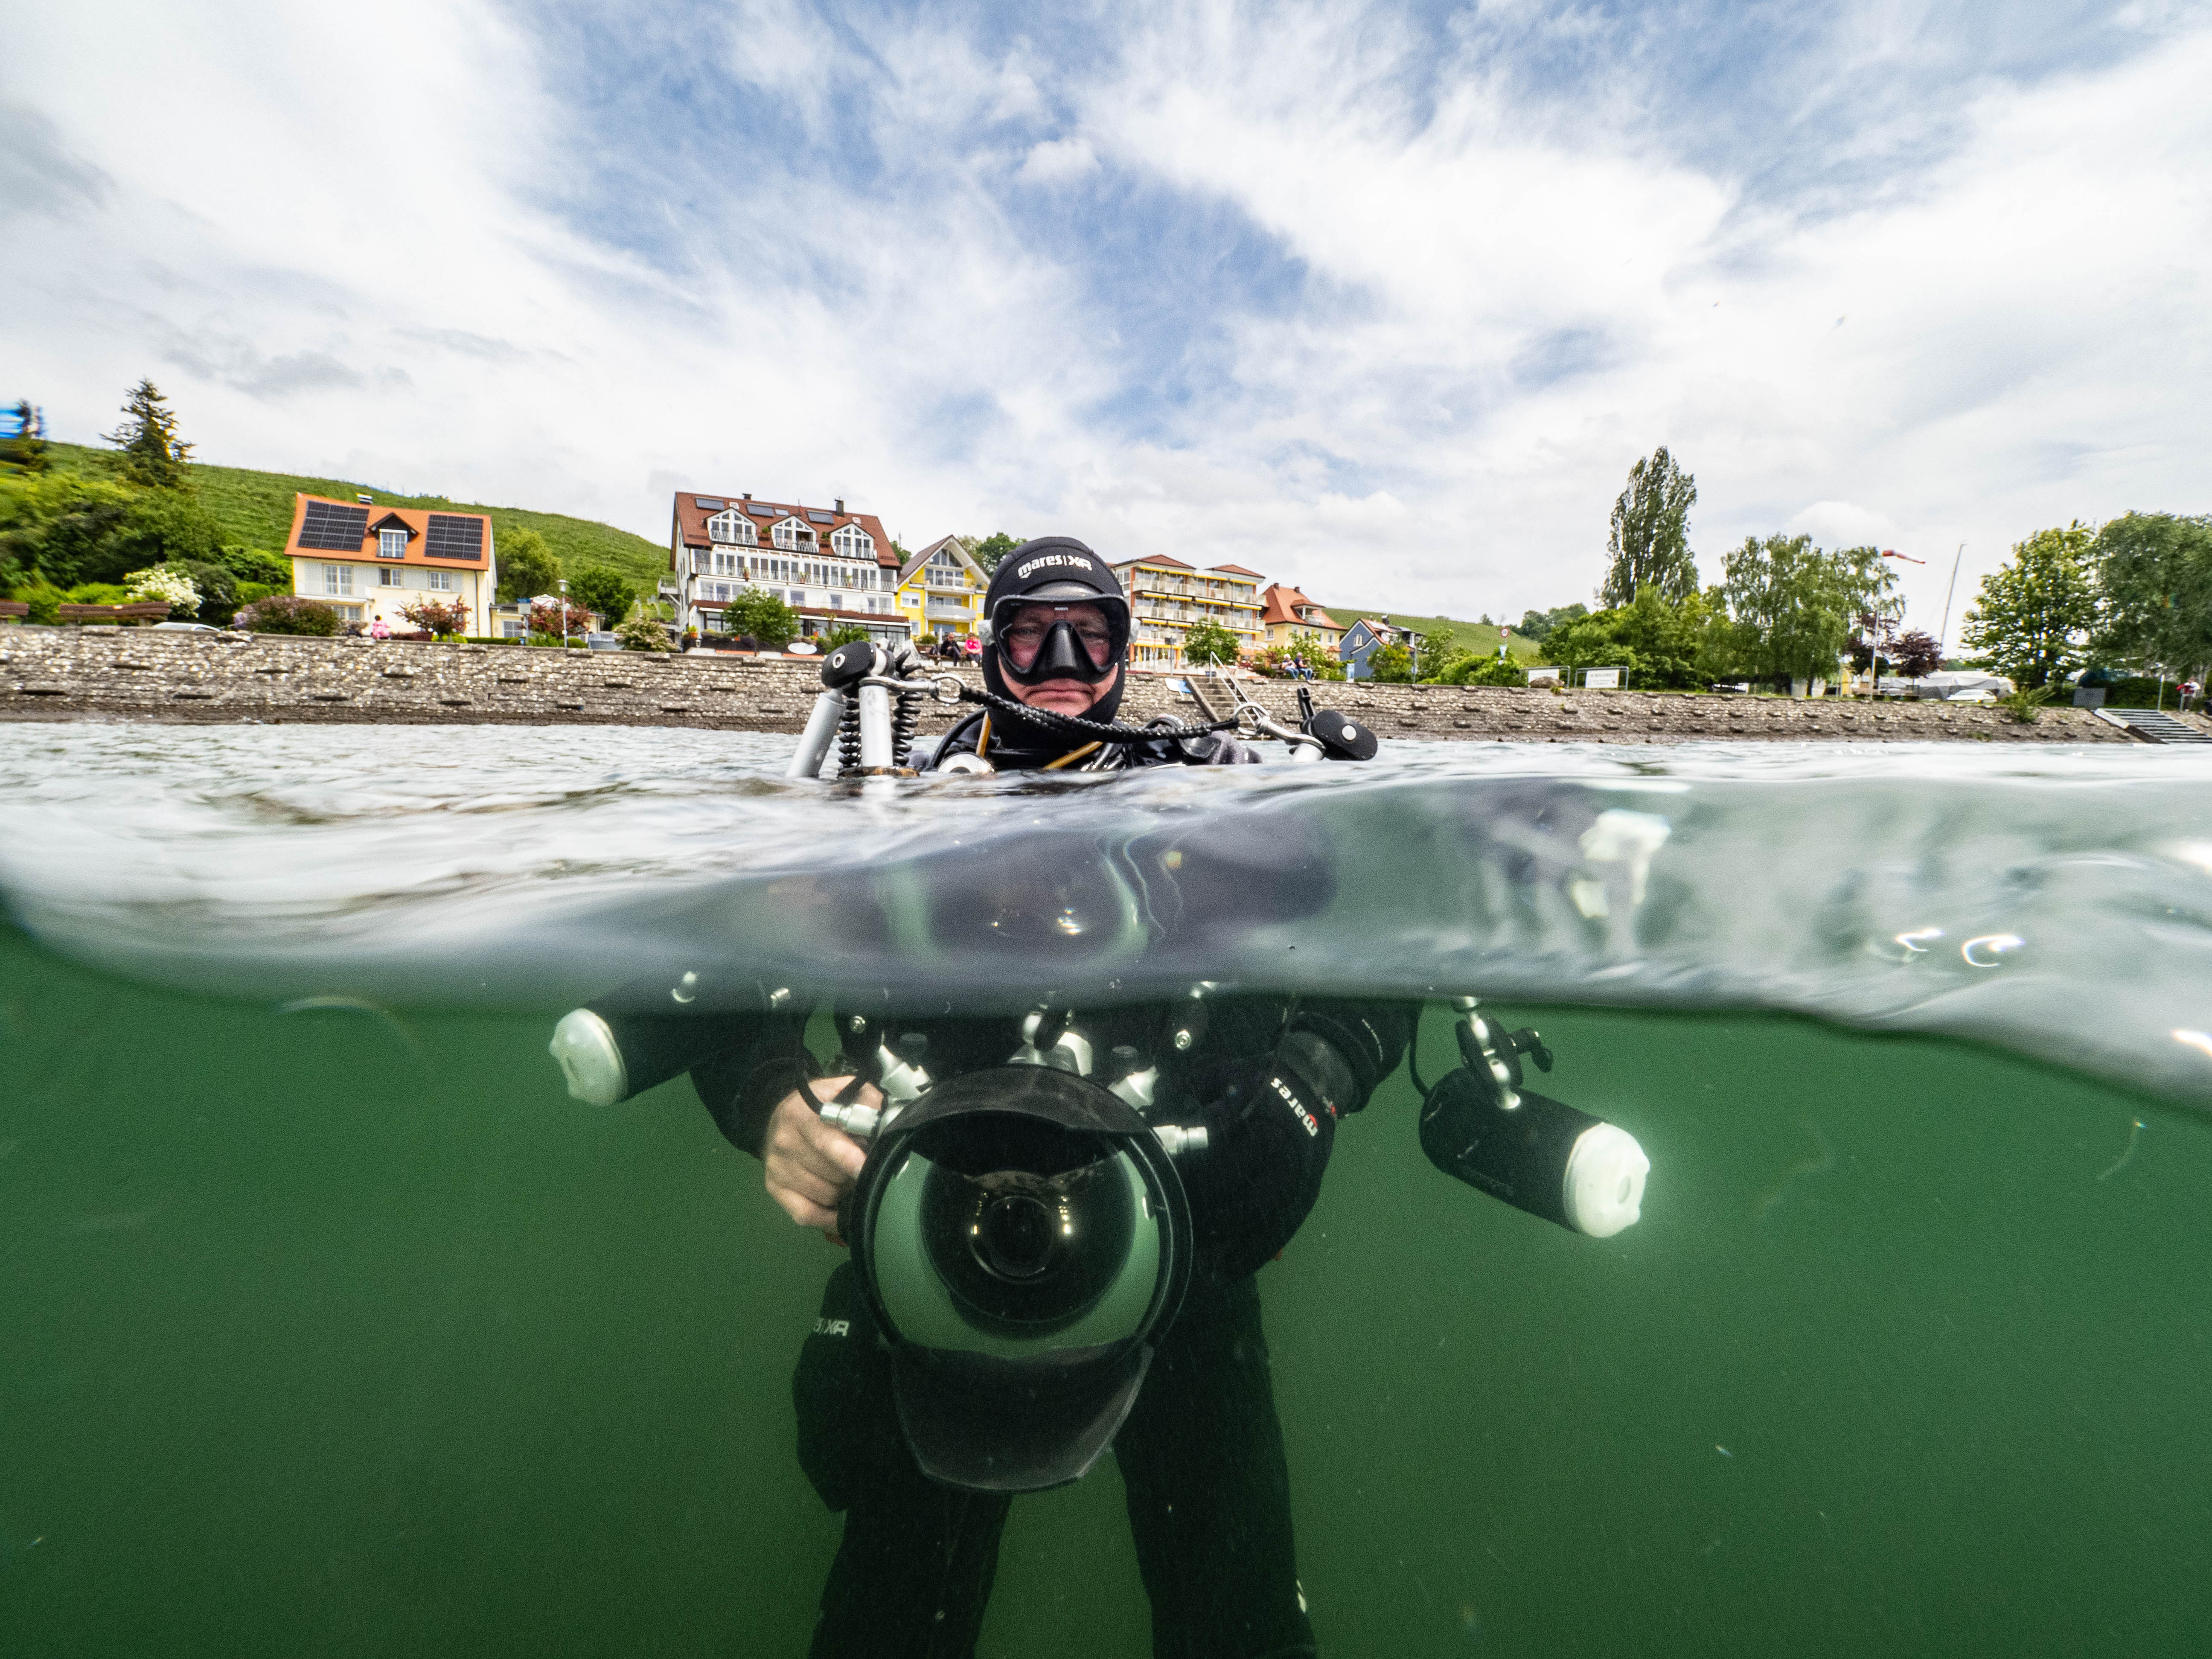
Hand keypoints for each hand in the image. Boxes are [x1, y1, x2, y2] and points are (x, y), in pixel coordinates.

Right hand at [763, 1080, 875, 1233]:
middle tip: (861, 1166)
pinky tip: (839, 1211)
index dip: (850, 1159)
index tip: (866, 1169)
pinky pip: (805, 1215)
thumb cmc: (822, 1105)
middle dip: (854, 1174)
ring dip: (843, 1191)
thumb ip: (866, 1102)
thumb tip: (884, 1124)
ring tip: (846, 1176)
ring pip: (825, 1195)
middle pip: (832, 1175)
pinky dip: (826, 1219)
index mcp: (802, 1115)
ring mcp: (777, 1167)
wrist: (783, 1114)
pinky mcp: (774, 1187)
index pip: (827, 1144)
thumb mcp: (844, 1091)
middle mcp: (785, 1142)